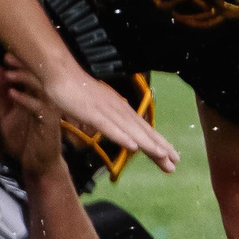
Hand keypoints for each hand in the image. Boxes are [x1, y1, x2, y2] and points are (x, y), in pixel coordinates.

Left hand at [0, 60, 65, 176]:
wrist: (37, 165)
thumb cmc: (24, 140)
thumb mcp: (6, 115)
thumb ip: (0, 96)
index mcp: (38, 97)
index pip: (32, 74)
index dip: (21, 63)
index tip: (6, 55)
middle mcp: (47, 100)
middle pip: (38, 76)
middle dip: (23, 65)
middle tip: (8, 57)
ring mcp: (50, 109)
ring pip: (40, 87)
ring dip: (24, 79)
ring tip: (8, 73)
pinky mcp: (50, 121)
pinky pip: (38, 106)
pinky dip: (25, 99)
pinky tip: (12, 94)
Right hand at [44, 63, 177, 172]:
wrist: (63, 75)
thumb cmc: (80, 93)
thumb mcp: (99, 110)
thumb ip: (110, 122)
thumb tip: (121, 133)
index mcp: (122, 111)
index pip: (144, 130)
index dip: (158, 144)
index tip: (173, 157)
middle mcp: (120, 111)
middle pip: (143, 132)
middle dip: (159, 148)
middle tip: (175, 163)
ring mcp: (107, 111)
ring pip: (131, 131)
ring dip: (147, 144)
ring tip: (162, 156)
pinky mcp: (93, 113)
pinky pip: (109, 127)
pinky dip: (121, 137)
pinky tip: (133, 147)